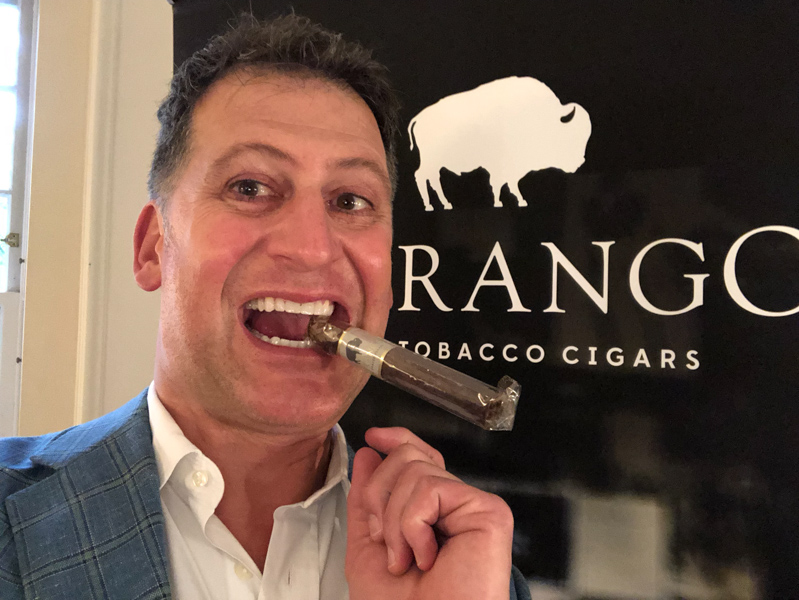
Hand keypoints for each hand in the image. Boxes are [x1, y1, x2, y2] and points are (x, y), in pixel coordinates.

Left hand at [346, 427, 512, 599]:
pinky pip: (432, 488)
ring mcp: (473, 506)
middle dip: (379, 495)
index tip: (372, 439)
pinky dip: (413, 524)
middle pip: (409, 455)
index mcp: (430, 511)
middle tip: (386, 542)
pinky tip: (427, 555)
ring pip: (416, 469)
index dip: (396, 440)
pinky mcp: (488, 512)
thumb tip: (369, 453)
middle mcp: (454, 504)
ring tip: (408, 558)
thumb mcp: (367, 549)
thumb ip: (366, 500)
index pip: (419, 456)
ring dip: (395, 521)